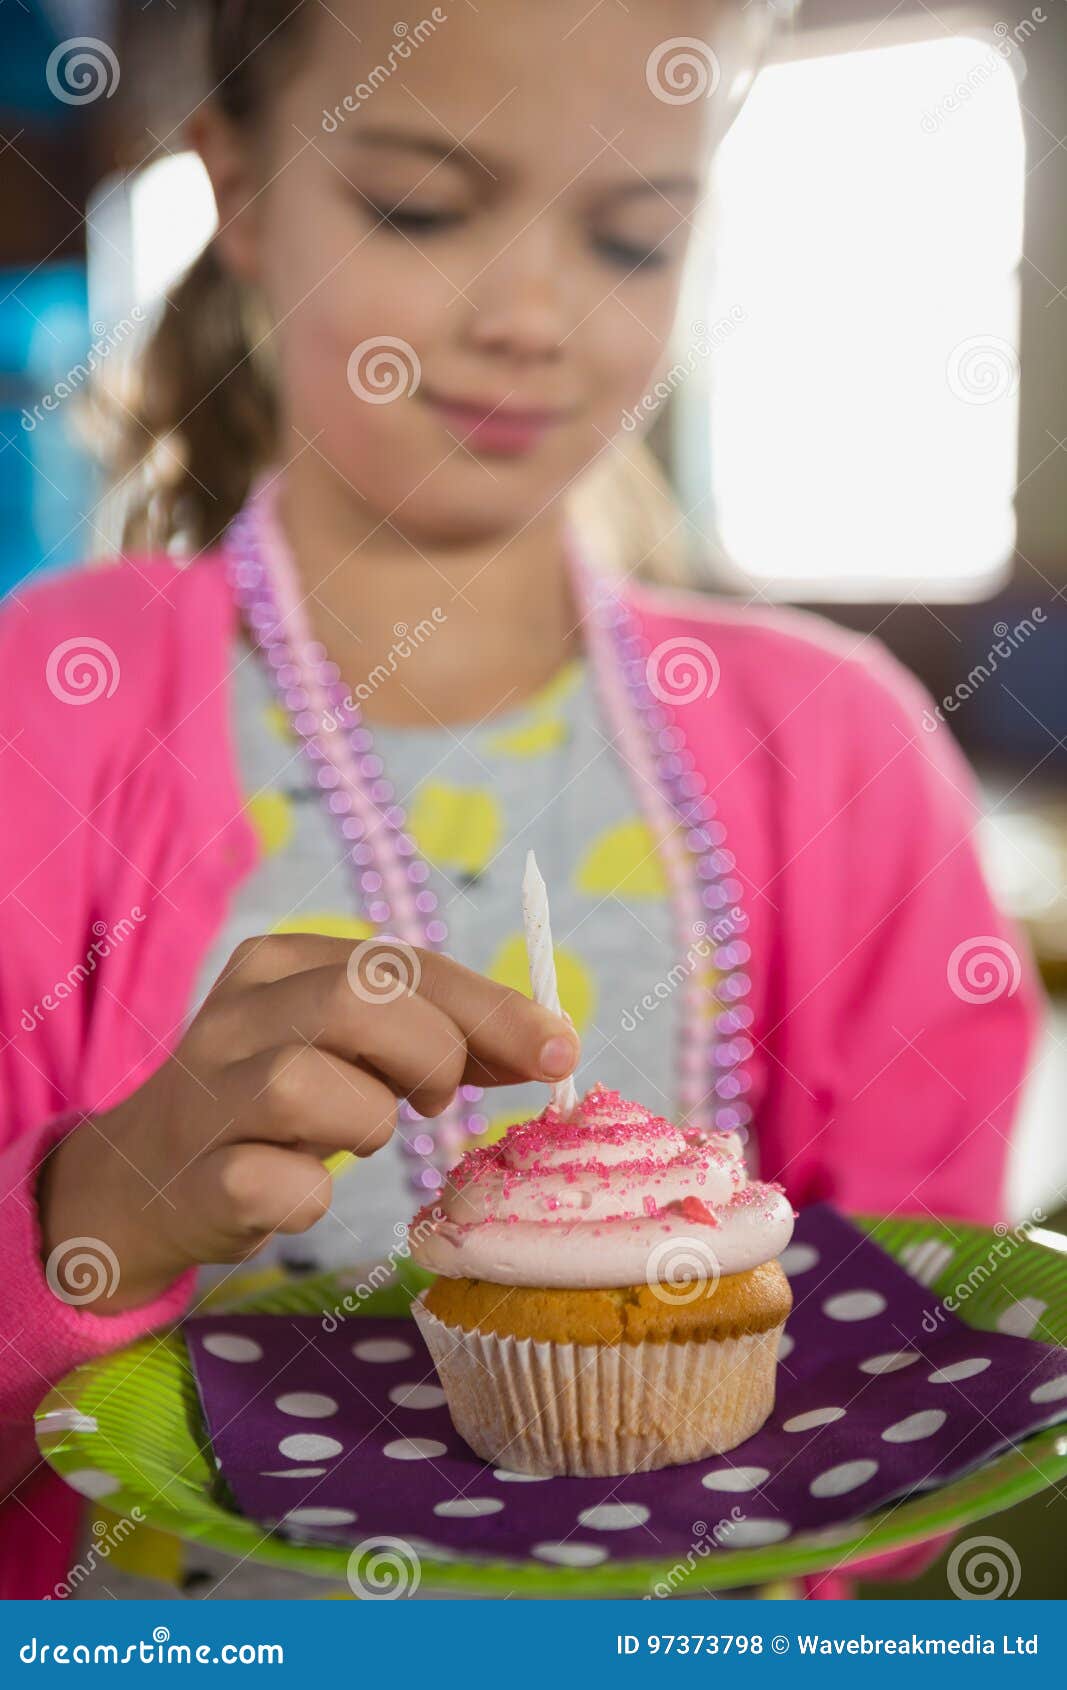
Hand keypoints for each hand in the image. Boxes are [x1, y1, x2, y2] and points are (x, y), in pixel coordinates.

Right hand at [38, 935, 578, 1313]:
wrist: (143, 1183)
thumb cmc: (274, 1106)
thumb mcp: (348, 1047)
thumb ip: (436, 1033)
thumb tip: (550, 1044)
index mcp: (278, 963)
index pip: (401, 961)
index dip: (491, 1007)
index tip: (560, 1050)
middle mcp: (234, 1015)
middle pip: (359, 997)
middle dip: (433, 1051)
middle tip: (440, 1098)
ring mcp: (205, 1097)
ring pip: (309, 1084)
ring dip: (366, 1122)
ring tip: (354, 1135)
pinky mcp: (196, 1179)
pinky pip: (278, 1186)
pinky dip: (310, 1197)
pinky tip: (301, 1189)